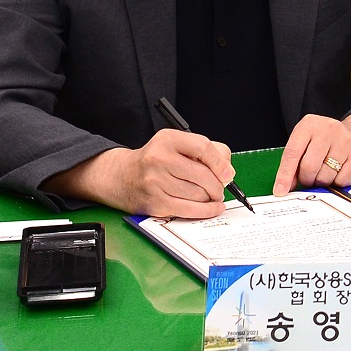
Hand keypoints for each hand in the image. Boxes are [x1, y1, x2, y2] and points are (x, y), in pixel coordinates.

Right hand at [51, 128, 233, 217]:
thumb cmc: (156, 160)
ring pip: (198, 194)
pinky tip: (212, 208)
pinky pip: (188, 210)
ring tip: (210, 195)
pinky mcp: (155, 203)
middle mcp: (159, 159)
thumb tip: (227, 172)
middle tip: (220, 188)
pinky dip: (205, 211)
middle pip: (202, 175)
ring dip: (210, 198)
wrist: (123, 176)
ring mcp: (155, 182)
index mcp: (167, 140)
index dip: (220, 162)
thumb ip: (205, 152)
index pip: (202, 147)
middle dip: (217, 185)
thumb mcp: (176, 145)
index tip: (227, 173)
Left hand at [273, 109, 350, 193]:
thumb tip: (284, 188)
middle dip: (307, 179)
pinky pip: (342, 181)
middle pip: (308, 168)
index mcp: (309, 125)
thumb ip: (293, 163)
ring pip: (325, 177)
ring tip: (327, 171)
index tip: (280, 192)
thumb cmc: (325, 143)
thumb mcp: (306, 144)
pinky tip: (340, 171)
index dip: (284, 175)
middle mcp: (328, 129)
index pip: (292, 153)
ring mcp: (346, 140)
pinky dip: (338, 182)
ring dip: (323, 182)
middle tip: (311, 178)